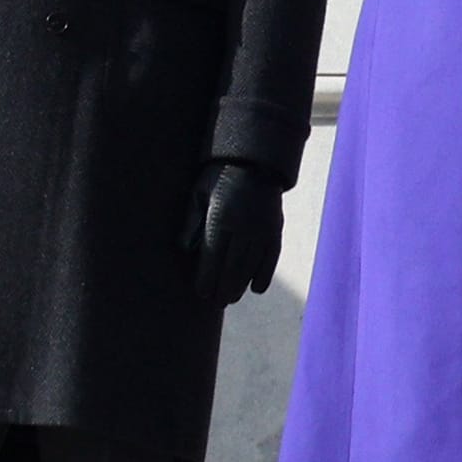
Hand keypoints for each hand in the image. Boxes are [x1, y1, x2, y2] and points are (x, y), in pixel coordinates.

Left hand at [181, 159, 282, 305]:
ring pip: (250, 266)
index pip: (212, 257)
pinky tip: (256, 288)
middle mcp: (243, 226)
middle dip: (222, 288)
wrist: (256, 160)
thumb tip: (185, 250)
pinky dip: (264, 274)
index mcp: (220, 217)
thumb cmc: (219, 177)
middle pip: (231, 266)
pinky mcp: (276, 229)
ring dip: (240, 285)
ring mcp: (262, 228)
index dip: (206, 279)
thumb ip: (190, 221)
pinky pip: (271, 257)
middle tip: (215, 302)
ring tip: (231, 298)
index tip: (201, 293)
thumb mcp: (198, 193)